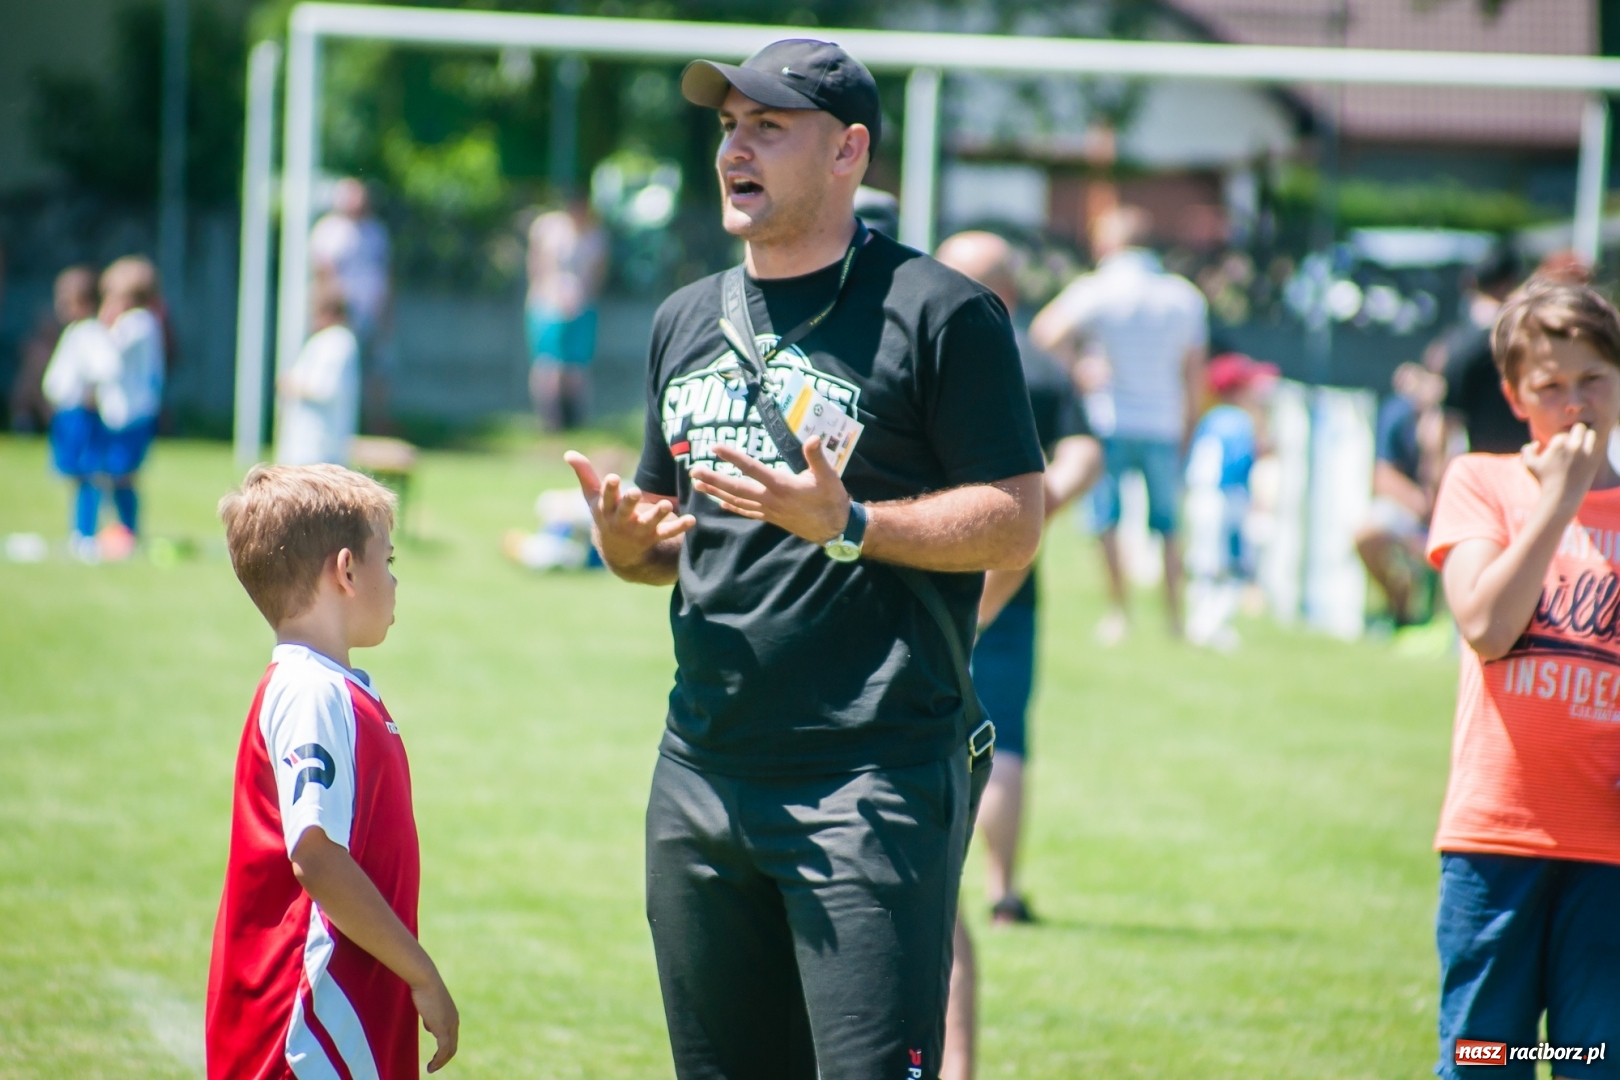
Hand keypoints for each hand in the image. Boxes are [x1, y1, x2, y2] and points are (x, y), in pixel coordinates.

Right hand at [412, 974, 458, 1071]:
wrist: (425, 980)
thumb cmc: (424, 990)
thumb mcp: (429, 1006)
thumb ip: (431, 1018)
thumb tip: (430, 1028)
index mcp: (452, 1016)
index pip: (452, 1038)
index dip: (444, 1050)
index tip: (436, 1058)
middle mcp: (454, 1021)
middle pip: (453, 1047)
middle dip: (444, 1059)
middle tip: (434, 1067)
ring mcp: (450, 1025)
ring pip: (449, 1050)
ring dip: (440, 1062)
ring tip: (431, 1069)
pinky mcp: (443, 1028)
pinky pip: (443, 1049)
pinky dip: (438, 1060)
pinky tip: (431, 1066)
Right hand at [565, 451, 695, 567]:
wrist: (617, 551)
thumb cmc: (605, 515)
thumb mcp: (592, 497)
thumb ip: (584, 474)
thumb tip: (568, 453)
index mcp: (607, 510)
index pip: (607, 498)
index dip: (610, 488)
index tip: (613, 477)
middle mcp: (622, 521)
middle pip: (626, 511)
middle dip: (630, 503)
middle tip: (636, 492)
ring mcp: (639, 530)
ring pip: (649, 523)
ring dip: (658, 514)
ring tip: (667, 505)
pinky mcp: (654, 536)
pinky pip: (668, 532)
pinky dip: (680, 527)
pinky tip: (692, 519)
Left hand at [691, 436, 850, 543]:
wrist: (835, 529)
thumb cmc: (831, 499)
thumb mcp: (828, 476)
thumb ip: (817, 457)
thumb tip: (813, 438)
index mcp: (781, 485)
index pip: (751, 468)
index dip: (732, 457)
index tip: (715, 447)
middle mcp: (770, 499)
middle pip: (736, 488)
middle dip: (713, 479)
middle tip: (693, 472)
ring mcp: (768, 510)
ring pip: (737, 501)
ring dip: (716, 492)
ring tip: (698, 486)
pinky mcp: (771, 518)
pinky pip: (746, 511)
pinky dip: (732, 507)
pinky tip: (720, 503)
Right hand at [1523, 422, 1602, 515]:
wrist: (1561, 496)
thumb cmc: (1544, 480)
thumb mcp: (1529, 465)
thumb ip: (1527, 450)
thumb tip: (1536, 443)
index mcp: (1559, 444)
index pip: (1562, 433)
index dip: (1558, 441)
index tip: (1557, 451)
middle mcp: (1574, 446)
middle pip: (1579, 428)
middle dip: (1574, 434)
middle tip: (1570, 443)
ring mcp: (1586, 453)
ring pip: (1590, 434)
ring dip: (1585, 438)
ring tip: (1579, 447)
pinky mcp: (1594, 460)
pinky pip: (1595, 447)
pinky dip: (1590, 449)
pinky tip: (1583, 457)